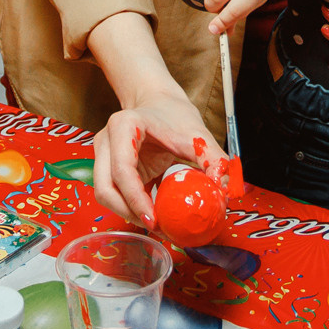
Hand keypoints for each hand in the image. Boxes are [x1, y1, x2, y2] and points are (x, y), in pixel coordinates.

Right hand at [92, 89, 226, 228]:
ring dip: (129, 213)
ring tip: (158, 224)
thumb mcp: (197, 134)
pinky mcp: (108, 168)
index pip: (122, 170)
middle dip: (129, 213)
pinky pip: (116, 194)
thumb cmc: (174, 114)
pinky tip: (153, 212)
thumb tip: (225, 188)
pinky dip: (132, 207)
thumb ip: (213, 159)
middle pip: (105, 188)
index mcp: (124, 126)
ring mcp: (103, 155)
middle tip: (157, 227)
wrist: (158, 102)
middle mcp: (107, 141)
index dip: (135, 199)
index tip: (154, 219)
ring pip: (105, 195)